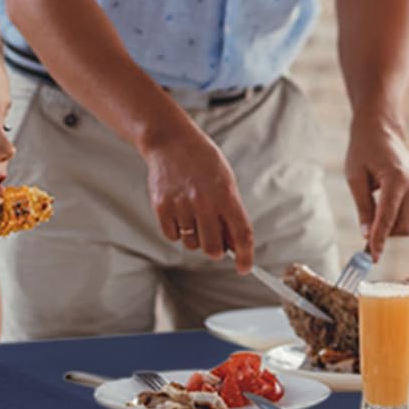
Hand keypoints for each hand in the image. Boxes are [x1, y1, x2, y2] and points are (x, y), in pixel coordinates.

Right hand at [144, 126, 255, 271]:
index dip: (245, 256)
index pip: (241, 234)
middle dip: (216, 250)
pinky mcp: (162, 207)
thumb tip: (234, 244)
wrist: (171, 141)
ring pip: (191, 244)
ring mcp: (181, 205)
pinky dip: (177, 231)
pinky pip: (172, 236)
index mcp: (226, 194)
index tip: (244, 267)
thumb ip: (231, 211)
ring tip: (193, 214)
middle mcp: (204, 202)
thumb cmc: (202, 160)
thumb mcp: (225, 180)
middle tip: (214, 238)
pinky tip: (179, 212)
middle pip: (213, 249)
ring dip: (195, 237)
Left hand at [345, 116, 408, 260]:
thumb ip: (363, 208)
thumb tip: (366, 235)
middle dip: (385, 234)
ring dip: (390, 224)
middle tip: (365, 232)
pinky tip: (385, 197)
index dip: (379, 240)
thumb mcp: (355, 178)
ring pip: (407, 223)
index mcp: (397, 179)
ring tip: (373, 205)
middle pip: (403, 227)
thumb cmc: (364, 149)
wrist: (382, 129)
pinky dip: (396, 214)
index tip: (372, 257)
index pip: (387, 218)